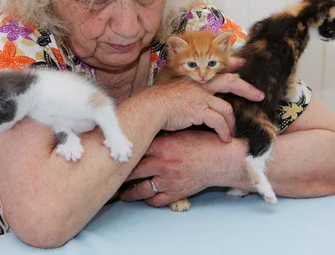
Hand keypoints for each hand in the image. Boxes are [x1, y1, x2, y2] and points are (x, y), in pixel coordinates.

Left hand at [120, 130, 241, 205]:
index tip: (114, 155)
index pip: (135, 150)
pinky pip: (157, 200)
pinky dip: (149, 200)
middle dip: (121, 175)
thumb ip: (164, 138)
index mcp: (162, 147)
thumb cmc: (205, 143)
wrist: (222, 160)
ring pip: (141, 190)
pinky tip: (144, 199)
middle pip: (133, 172)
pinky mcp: (176, 192)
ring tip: (122, 195)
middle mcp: (161, 164)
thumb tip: (148, 136)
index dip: (123, 154)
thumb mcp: (181, 134)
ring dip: (130, 193)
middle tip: (112, 177)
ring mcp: (167, 180)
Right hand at [153, 70, 263, 142]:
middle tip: (259, 96)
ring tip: (232, 133)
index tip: (242, 63)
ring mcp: (200, 97)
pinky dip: (223, 130)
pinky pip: (218, 121)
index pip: (218, 71)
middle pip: (230, 81)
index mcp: (196, 80)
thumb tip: (191, 104)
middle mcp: (200, 85)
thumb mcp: (174, 91)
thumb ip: (187, 94)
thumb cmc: (158, 103)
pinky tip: (224, 138)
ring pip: (226, 108)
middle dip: (247, 89)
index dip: (232, 67)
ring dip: (231, 122)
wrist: (150, 107)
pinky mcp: (199, 110)